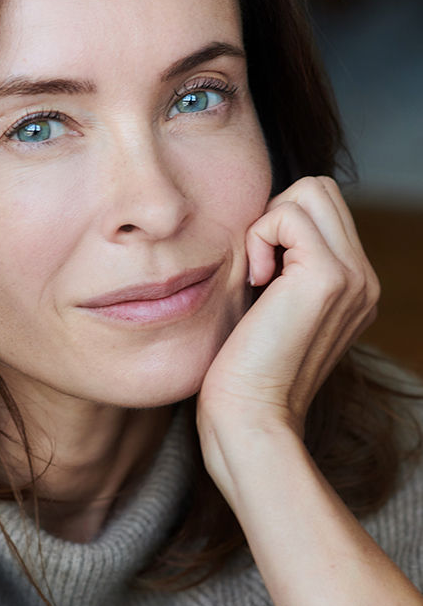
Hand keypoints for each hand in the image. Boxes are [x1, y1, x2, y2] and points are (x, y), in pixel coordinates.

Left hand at [197, 176, 378, 495]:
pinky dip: (259, 237)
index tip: (259, 274)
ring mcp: (355, 276)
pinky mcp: (330, 277)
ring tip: (260, 276)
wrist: (248, 417)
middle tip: (259, 268)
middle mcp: (364, 279)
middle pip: (320, 189)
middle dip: (276, 214)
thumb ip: (281, 265)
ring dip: (269, 223)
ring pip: (311, 191)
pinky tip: (255, 282)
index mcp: (353, 285)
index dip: (278, 223)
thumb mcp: (268, 306)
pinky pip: (287, 213)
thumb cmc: (241, 367)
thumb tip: (264, 222)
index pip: (321, 207)